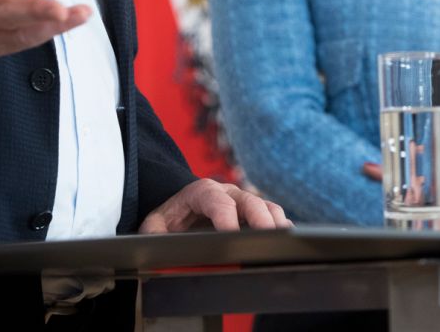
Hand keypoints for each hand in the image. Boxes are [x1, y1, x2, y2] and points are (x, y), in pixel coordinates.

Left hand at [139, 179, 291, 233]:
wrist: (181, 210)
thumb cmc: (170, 219)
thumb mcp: (154, 225)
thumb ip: (153, 233)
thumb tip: (154, 247)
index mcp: (202, 192)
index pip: (217, 201)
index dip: (226, 218)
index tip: (230, 236)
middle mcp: (228, 193)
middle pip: (250, 201)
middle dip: (260, 220)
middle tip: (267, 240)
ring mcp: (244, 202)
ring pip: (267, 207)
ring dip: (276, 224)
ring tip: (283, 244)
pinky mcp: (255, 214)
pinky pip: (274, 217)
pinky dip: (282, 229)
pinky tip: (286, 245)